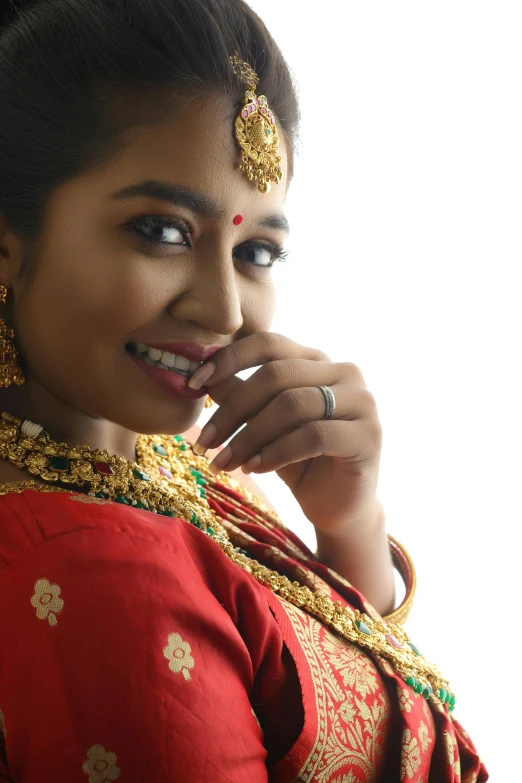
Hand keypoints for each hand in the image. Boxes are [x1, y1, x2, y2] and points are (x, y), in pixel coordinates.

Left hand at [189, 332, 382, 536]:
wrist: (337, 506)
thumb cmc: (297, 461)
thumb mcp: (260, 425)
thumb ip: (239, 395)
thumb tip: (201, 375)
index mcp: (316, 360)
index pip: (269, 343)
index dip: (229, 359)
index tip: (194, 383)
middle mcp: (344, 372)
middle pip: (275, 375)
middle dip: (232, 410)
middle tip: (204, 442)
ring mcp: (361, 401)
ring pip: (291, 405)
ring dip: (249, 436)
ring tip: (225, 462)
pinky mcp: (368, 435)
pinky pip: (312, 435)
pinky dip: (276, 452)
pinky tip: (255, 468)